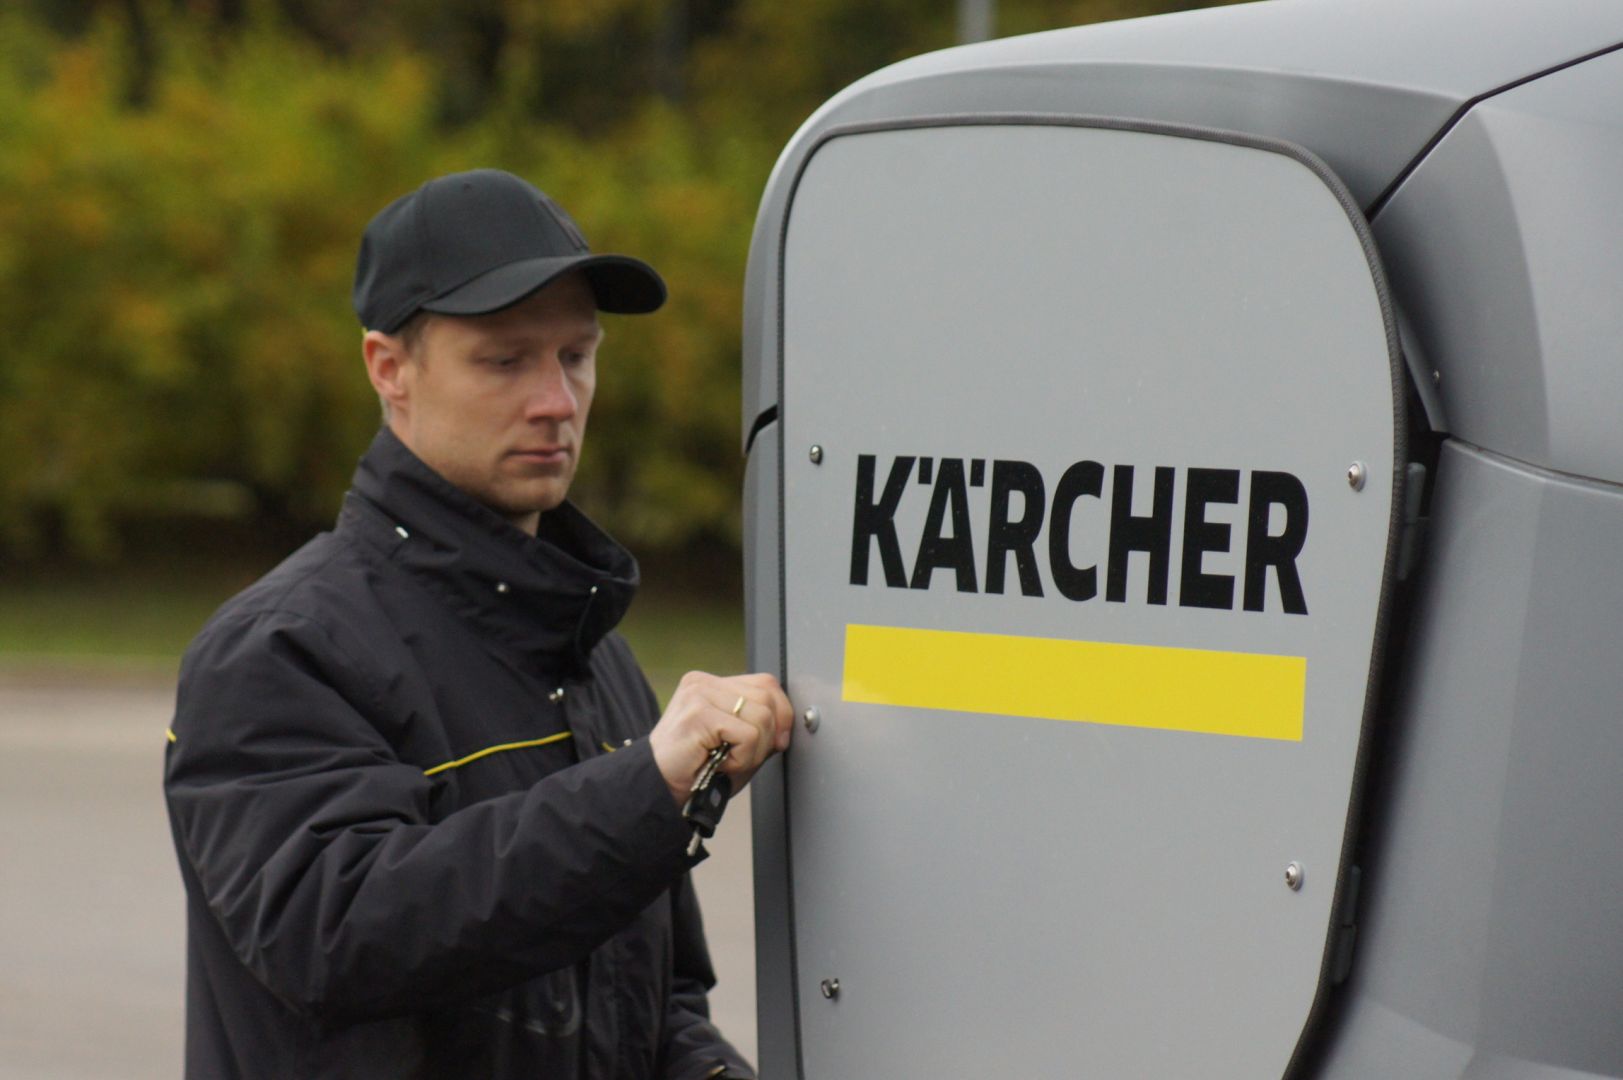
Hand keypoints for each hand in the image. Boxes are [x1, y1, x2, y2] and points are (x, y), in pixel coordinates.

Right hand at [648, 671, 792, 805]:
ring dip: (754, 751)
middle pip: (768, 698)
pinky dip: (742, 758)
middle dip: (768, 737)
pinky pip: (748, 735)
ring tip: (728, 760)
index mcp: (713, 684)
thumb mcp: (735, 743)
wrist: (659, 789)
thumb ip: (761, 728)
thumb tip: (786, 727)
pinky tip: (720, 763)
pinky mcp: (699, 713)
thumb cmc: (696, 769)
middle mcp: (704, 682)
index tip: (776, 742)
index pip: (766, 684)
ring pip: (762, 717)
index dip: (782, 714)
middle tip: (742, 757)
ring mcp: (699, 694)